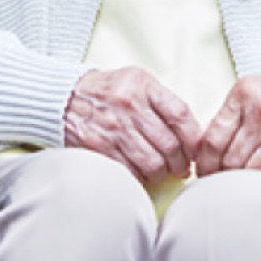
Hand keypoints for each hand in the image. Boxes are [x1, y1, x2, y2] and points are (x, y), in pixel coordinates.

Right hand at [64, 67, 202, 187]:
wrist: (64, 98)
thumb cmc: (107, 91)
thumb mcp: (137, 81)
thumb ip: (161, 101)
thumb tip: (191, 133)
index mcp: (143, 85)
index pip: (180, 114)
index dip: (194, 138)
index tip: (196, 151)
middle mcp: (129, 106)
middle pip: (169, 144)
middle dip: (181, 163)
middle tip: (182, 168)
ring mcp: (114, 129)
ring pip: (152, 163)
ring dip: (163, 174)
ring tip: (163, 173)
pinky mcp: (99, 149)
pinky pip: (130, 173)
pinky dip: (141, 179)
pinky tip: (142, 175)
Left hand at [195, 66, 260, 178]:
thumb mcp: (244, 92)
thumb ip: (225, 119)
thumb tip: (201, 152)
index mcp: (244, 95)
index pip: (213, 140)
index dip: (204, 164)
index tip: (204, 172)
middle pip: (232, 161)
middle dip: (223, 175)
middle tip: (221, 180)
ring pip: (255, 172)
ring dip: (246, 181)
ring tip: (243, 182)